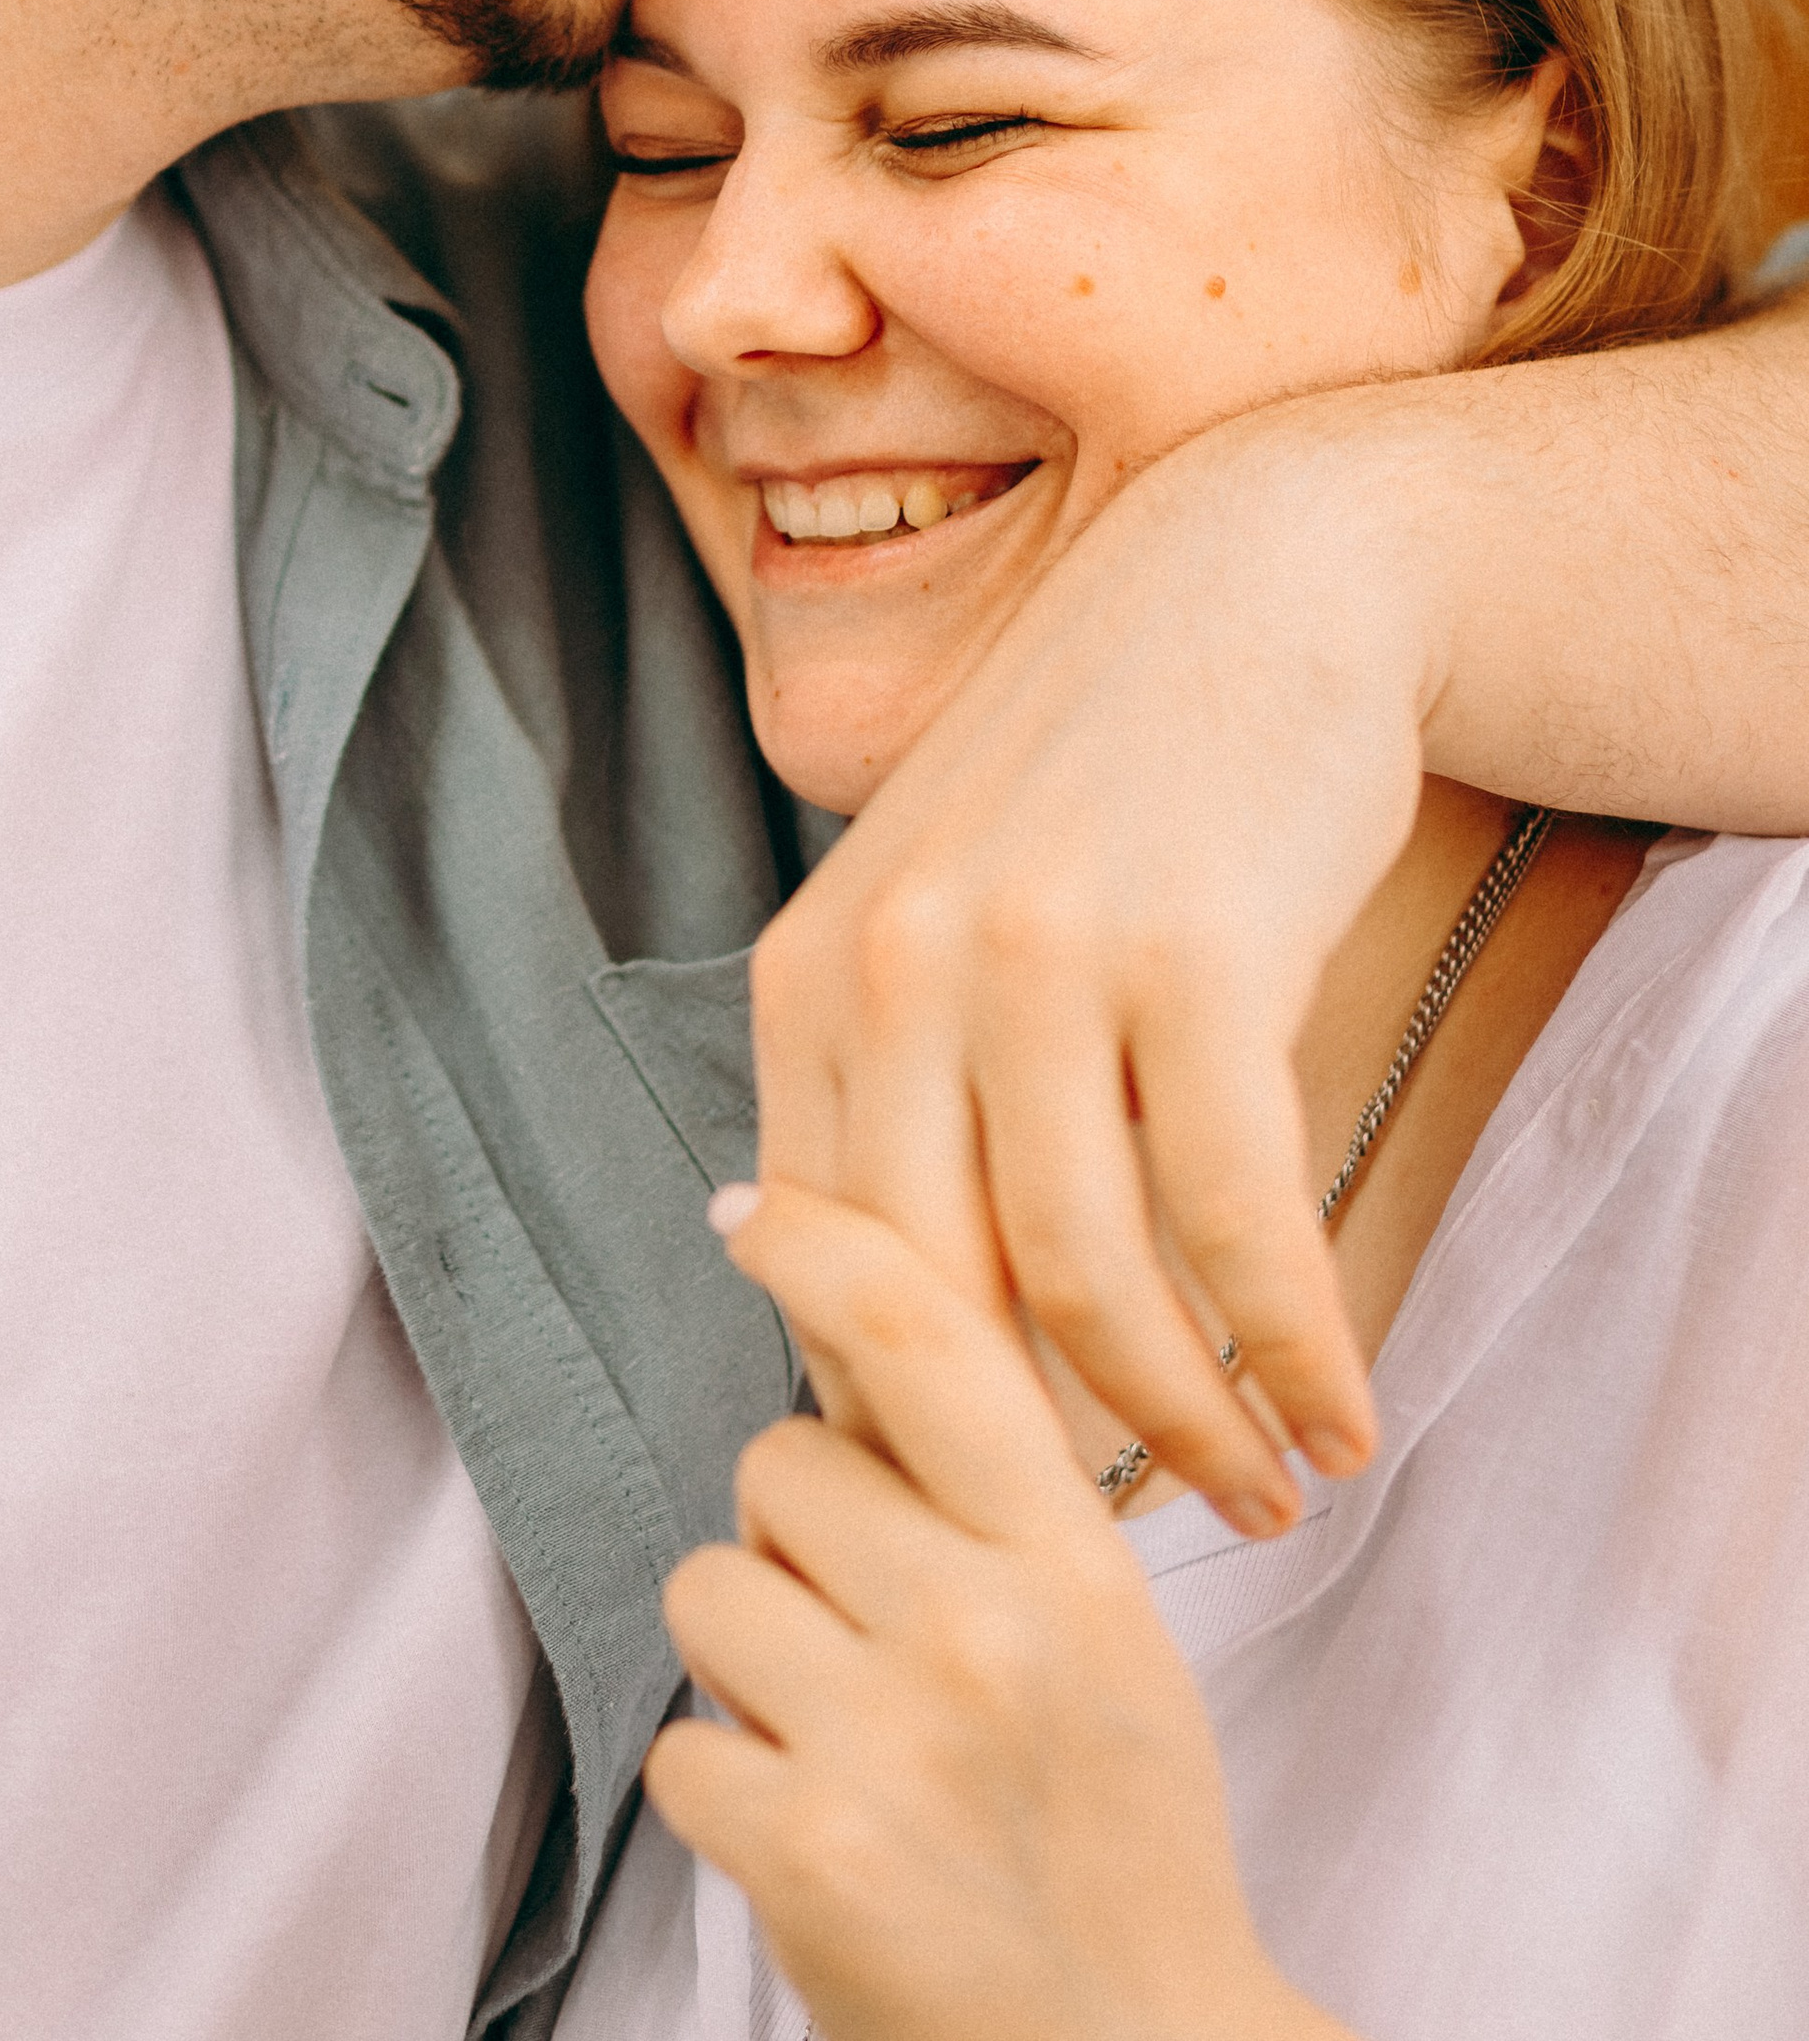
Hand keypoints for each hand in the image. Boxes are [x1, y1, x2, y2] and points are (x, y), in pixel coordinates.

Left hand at [649, 1185, 1350, 2040]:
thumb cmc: (1114, 1844)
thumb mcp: (1106, 1638)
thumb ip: (994, 1500)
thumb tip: (845, 1331)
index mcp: (1074, 1564)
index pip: (929, 1339)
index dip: (823, 1244)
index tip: (750, 1210)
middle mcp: (985, 1632)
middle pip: (779, 1462)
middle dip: (794, 1539)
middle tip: (872, 1646)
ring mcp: (893, 1744)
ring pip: (708, 1589)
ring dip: (750, 1664)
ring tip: (849, 1747)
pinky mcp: (807, 1855)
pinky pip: (679, 1747)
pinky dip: (726, 1798)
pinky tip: (820, 1844)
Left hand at [750, 396, 1443, 1529]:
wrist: (1248, 583)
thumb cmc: (1098, 780)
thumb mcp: (938, 911)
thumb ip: (888, 1087)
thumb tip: (855, 1316)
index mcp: (809, 979)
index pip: (823, 1271)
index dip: (903, 1416)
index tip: (977, 1510)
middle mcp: (895, 972)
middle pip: (938, 1307)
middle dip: (1027, 1466)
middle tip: (1114, 1564)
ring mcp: (1039, 961)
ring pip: (1088, 1287)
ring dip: (1185, 1431)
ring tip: (1261, 1500)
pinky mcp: (1193, 960)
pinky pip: (1235, 1222)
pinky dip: (1292, 1347)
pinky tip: (1337, 1415)